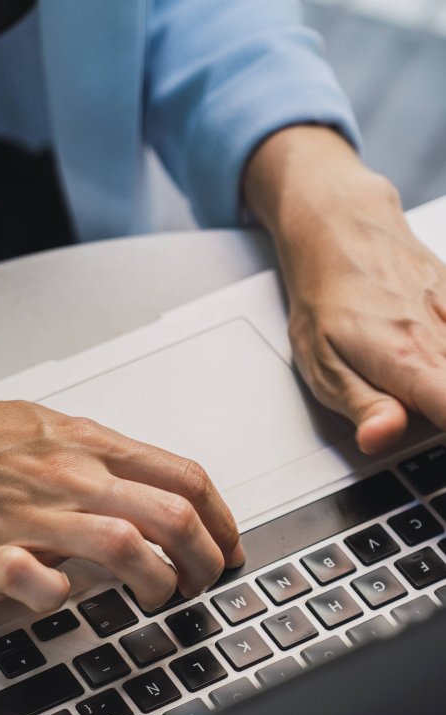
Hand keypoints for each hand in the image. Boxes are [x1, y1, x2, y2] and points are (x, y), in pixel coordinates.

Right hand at [0, 356, 241, 611]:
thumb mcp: (36, 430)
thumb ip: (92, 462)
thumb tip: (140, 498)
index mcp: (82, 443)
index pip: (182, 477)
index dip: (221, 521)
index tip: (227, 550)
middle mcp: (66, 475)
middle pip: (171, 516)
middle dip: (206, 562)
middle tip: (204, 588)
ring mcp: (28, 515)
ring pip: (127, 549)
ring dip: (157, 586)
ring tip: (155, 603)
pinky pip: (44, 584)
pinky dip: (67, 599)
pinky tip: (65, 601)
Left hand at [245, 125, 445, 455]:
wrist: (339, 228)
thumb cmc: (324, 299)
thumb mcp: (323, 367)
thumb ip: (363, 407)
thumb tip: (382, 438)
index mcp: (404, 360)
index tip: (439, 442)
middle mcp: (437, 335)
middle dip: (441, 404)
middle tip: (425, 409)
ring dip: (440, 379)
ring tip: (424, 384)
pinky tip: (432, 358)